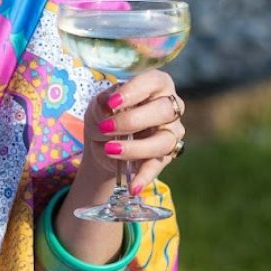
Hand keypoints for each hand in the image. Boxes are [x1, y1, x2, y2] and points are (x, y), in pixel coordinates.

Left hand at [83, 69, 186, 193]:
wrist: (103, 139)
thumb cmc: (106, 113)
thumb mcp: (98, 105)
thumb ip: (102, 104)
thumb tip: (105, 105)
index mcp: (156, 85)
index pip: (154, 82)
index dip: (134, 91)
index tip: (112, 102)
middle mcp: (170, 107)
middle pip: (164, 111)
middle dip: (132, 120)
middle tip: (105, 127)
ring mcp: (171, 133)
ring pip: (163, 141)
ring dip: (135, 148)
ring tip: (110, 150)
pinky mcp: (165, 157)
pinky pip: (158, 167)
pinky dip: (144, 178)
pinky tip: (133, 188)